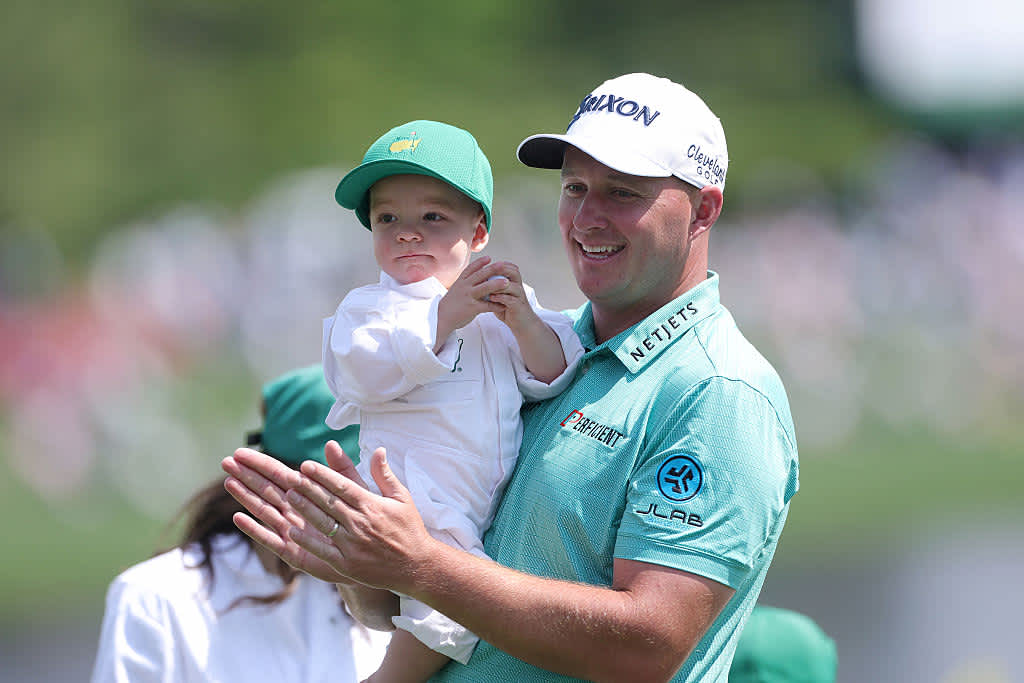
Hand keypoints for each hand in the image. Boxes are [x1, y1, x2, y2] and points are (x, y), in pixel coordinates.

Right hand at [221, 444, 359, 584]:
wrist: (370, 555)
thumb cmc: (360, 521)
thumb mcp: (353, 492)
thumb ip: (341, 470)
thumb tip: (332, 443)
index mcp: (308, 494)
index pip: (279, 474)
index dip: (260, 463)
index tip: (240, 452)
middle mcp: (295, 511)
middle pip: (266, 489)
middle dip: (246, 475)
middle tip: (225, 461)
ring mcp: (292, 531)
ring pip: (265, 510)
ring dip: (246, 497)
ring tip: (228, 482)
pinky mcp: (295, 552)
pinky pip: (272, 540)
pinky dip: (255, 529)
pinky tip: (239, 518)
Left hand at [284, 447, 437, 595]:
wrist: (416, 567)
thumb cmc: (409, 529)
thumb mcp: (402, 498)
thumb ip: (385, 475)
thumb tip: (378, 450)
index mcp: (372, 506)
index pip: (342, 486)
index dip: (323, 475)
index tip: (306, 465)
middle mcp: (360, 523)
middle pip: (329, 502)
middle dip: (308, 488)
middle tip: (290, 476)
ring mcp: (353, 545)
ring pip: (323, 523)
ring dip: (305, 509)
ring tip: (289, 496)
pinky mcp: (347, 564)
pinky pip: (323, 550)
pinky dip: (307, 541)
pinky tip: (292, 531)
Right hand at [435, 256, 506, 343]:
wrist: (440, 319)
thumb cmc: (450, 306)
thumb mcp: (455, 291)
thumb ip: (465, 285)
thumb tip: (476, 279)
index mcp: (460, 282)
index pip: (470, 269)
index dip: (480, 263)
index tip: (489, 258)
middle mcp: (464, 287)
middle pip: (480, 275)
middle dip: (493, 269)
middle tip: (503, 264)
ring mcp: (468, 297)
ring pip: (485, 288)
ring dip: (497, 284)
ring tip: (507, 282)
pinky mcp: (472, 308)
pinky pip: (487, 306)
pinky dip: (496, 306)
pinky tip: (503, 305)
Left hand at [480, 260, 540, 331]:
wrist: (521, 324)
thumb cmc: (508, 309)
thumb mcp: (499, 296)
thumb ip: (492, 288)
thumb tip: (478, 280)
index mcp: (514, 282)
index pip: (509, 267)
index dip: (498, 264)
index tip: (484, 265)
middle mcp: (518, 286)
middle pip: (513, 272)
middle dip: (500, 270)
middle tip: (486, 271)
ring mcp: (520, 296)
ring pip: (511, 285)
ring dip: (498, 284)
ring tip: (486, 286)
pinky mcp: (519, 306)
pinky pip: (510, 299)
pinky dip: (501, 297)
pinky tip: (492, 298)